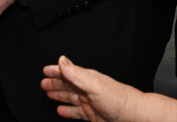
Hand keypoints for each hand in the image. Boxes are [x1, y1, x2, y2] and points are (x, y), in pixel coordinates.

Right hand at [41, 56, 176, 121]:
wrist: (133, 116)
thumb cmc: (118, 99)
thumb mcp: (94, 84)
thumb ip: (77, 73)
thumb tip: (62, 60)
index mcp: (87, 79)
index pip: (68, 72)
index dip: (56, 71)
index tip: (45, 70)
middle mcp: (88, 90)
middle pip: (67, 85)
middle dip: (55, 83)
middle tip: (43, 83)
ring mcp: (90, 103)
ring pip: (70, 98)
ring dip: (59, 96)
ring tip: (49, 94)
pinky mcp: (92, 115)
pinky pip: (76, 112)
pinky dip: (68, 111)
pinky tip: (61, 111)